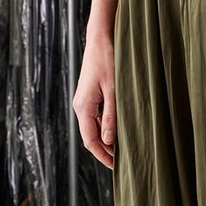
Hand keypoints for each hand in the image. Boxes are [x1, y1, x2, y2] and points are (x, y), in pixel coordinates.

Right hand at [74, 34, 116, 169]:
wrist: (101, 38)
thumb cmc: (109, 61)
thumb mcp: (114, 90)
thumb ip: (111, 116)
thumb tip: (109, 141)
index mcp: (83, 107)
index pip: (90, 140)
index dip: (103, 155)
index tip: (116, 167)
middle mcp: (81, 106)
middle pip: (91, 136)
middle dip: (105, 150)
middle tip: (124, 162)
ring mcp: (85, 101)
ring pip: (94, 127)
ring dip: (107, 139)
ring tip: (124, 149)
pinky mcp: (91, 96)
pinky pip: (97, 117)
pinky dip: (107, 127)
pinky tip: (120, 130)